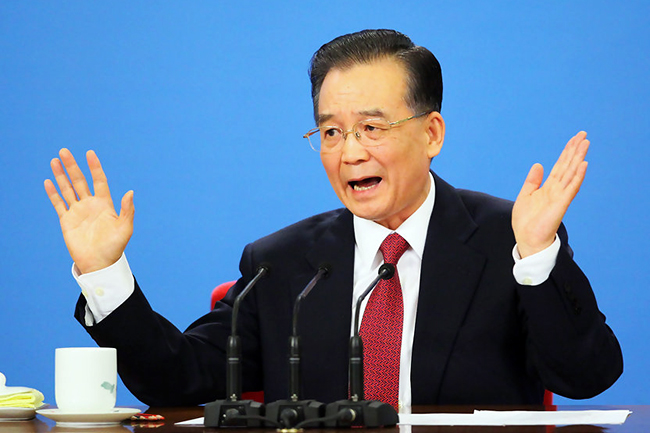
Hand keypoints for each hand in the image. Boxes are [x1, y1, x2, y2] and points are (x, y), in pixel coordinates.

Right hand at [44, 148, 133, 273]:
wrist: (100, 263)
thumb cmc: (115, 246)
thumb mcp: (125, 228)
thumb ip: (127, 210)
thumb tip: (130, 192)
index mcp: (105, 204)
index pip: (99, 180)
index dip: (94, 167)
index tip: (90, 153)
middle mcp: (90, 205)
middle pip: (80, 181)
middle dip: (72, 166)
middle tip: (64, 151)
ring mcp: (78, 212)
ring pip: (67, 189)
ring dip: (61, 175)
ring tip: (54, 160)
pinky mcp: (67, 221)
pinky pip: (59, 204)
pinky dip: (53, 193)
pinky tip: (48, 181)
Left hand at [512, 131, 588, 257]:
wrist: (527, 239)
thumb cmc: (526, 221)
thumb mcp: (525, 196)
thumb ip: (532, 181)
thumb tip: (539, 164)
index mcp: (548, 187)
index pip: (560, 165)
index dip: (566, 152)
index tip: (574, 139)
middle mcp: (556, 189)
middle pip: (568, 166)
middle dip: (575, 150)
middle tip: (584, 135)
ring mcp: (560, 196)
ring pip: (572, 173)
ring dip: (579, 158)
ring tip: (585, 144)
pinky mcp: (561, 204)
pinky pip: (571, 188)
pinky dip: (578, 176)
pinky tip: (583, 165)